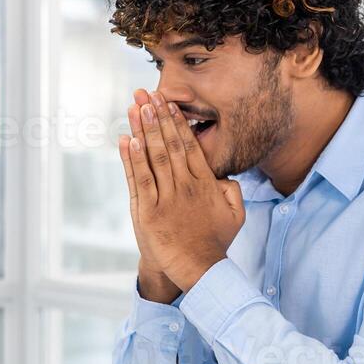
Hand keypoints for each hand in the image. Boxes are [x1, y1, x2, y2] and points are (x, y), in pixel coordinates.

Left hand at [118, 89, 244, 294]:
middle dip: (157, 116)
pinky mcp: (148, 212)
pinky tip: (127, 138)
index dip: (176, 122)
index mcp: (205, 183)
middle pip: (169, 144)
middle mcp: (184, 186)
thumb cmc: (215, 242)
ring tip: (136, 107)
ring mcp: (165, 198)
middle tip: (147, 93)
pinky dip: (132, 158)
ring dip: (143, 129)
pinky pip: (139, 180)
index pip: (188, 145)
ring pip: (152, 156)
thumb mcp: (236, 214)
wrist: (199, 270)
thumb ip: (232, 189)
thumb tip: (224, 173)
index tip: (167, 103)